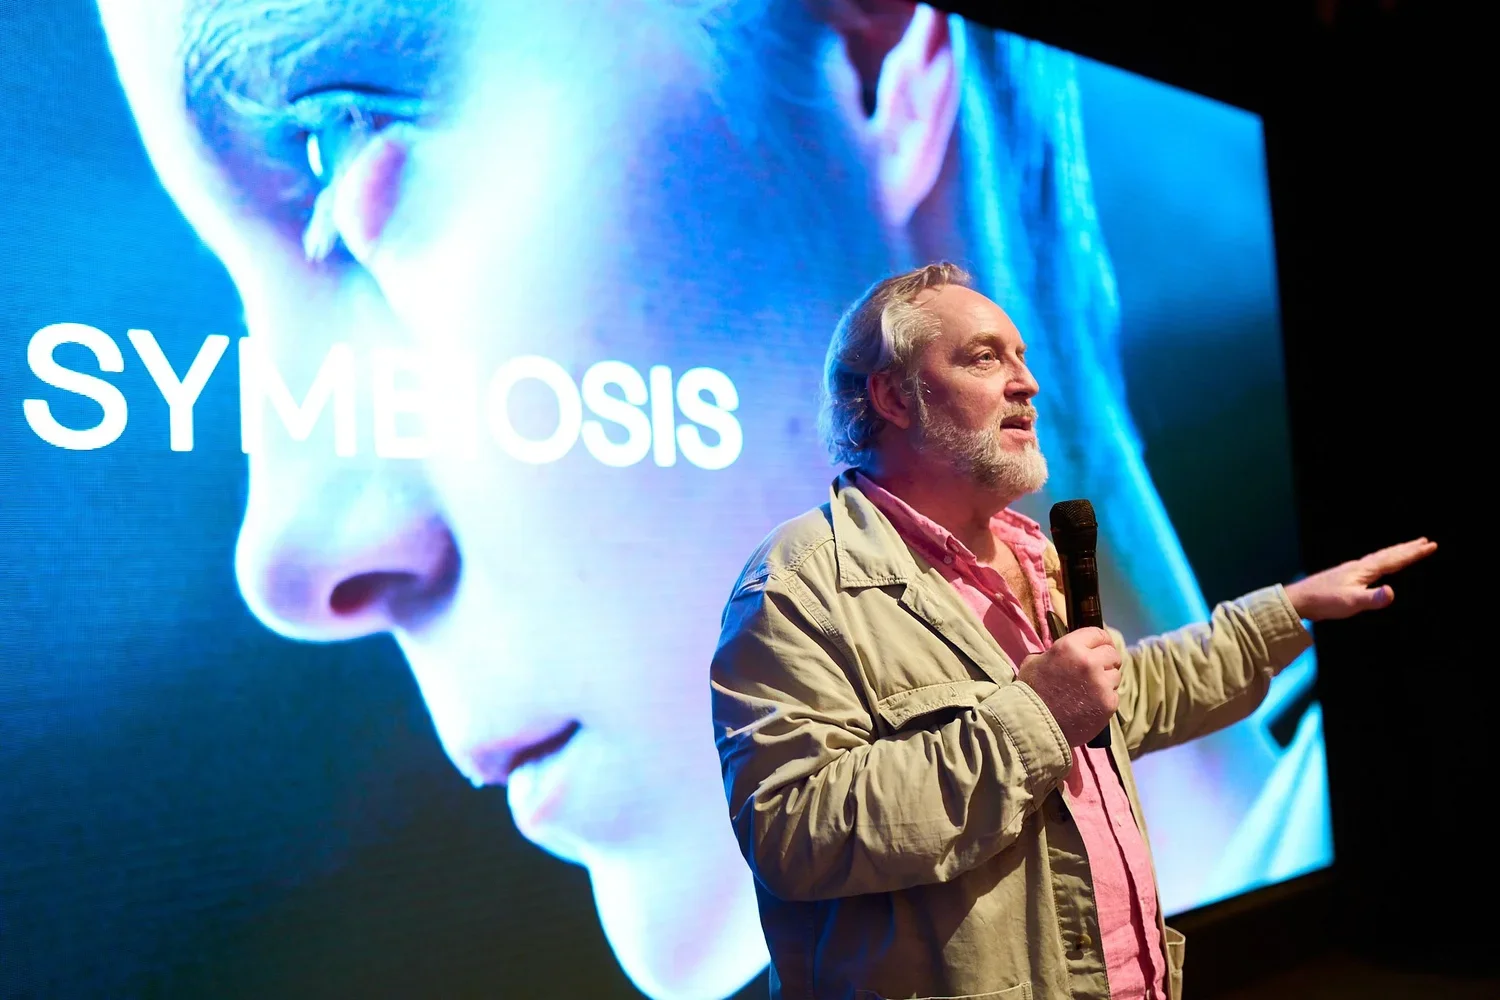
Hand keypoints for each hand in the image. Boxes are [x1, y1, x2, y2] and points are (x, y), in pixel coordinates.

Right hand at [1018, 627, 1120, 747]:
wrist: (1033, 724)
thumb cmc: (1030, 692)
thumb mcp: (1035, 661)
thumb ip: (1055, 652)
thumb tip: (1068, 652)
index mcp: (1070, 646)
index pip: (1098, 634)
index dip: (1100, 640)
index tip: (1101, 646)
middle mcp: (1089, 661)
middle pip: (1112, 654)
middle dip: (1107, 660)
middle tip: (1098, 669)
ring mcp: (1101, 684)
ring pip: (1116, 675)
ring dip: (1106, 680)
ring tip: (1090, 690)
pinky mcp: (1108, 704)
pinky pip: (1114, 695)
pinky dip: (1105, 698)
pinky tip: (1090, 703)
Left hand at [1283, 537, 1436, 621]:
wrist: (1299, 600)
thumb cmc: (1324, 602)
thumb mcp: (1351, 602)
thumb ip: (1373, 598)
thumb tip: (1392, 592)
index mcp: (1364, 570)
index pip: (1394, 559)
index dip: (1413, 553)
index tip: (1431, 545)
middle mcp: (1359, 566)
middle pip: (1388, 555)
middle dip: (1408, 549)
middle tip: (1425, 542)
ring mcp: (1351, 571)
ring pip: (1379, 559)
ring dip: (1395, 553)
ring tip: (1407, 550)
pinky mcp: (1345, 578)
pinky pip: (1371, 566)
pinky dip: (1382, 562)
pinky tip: (1378, 568)